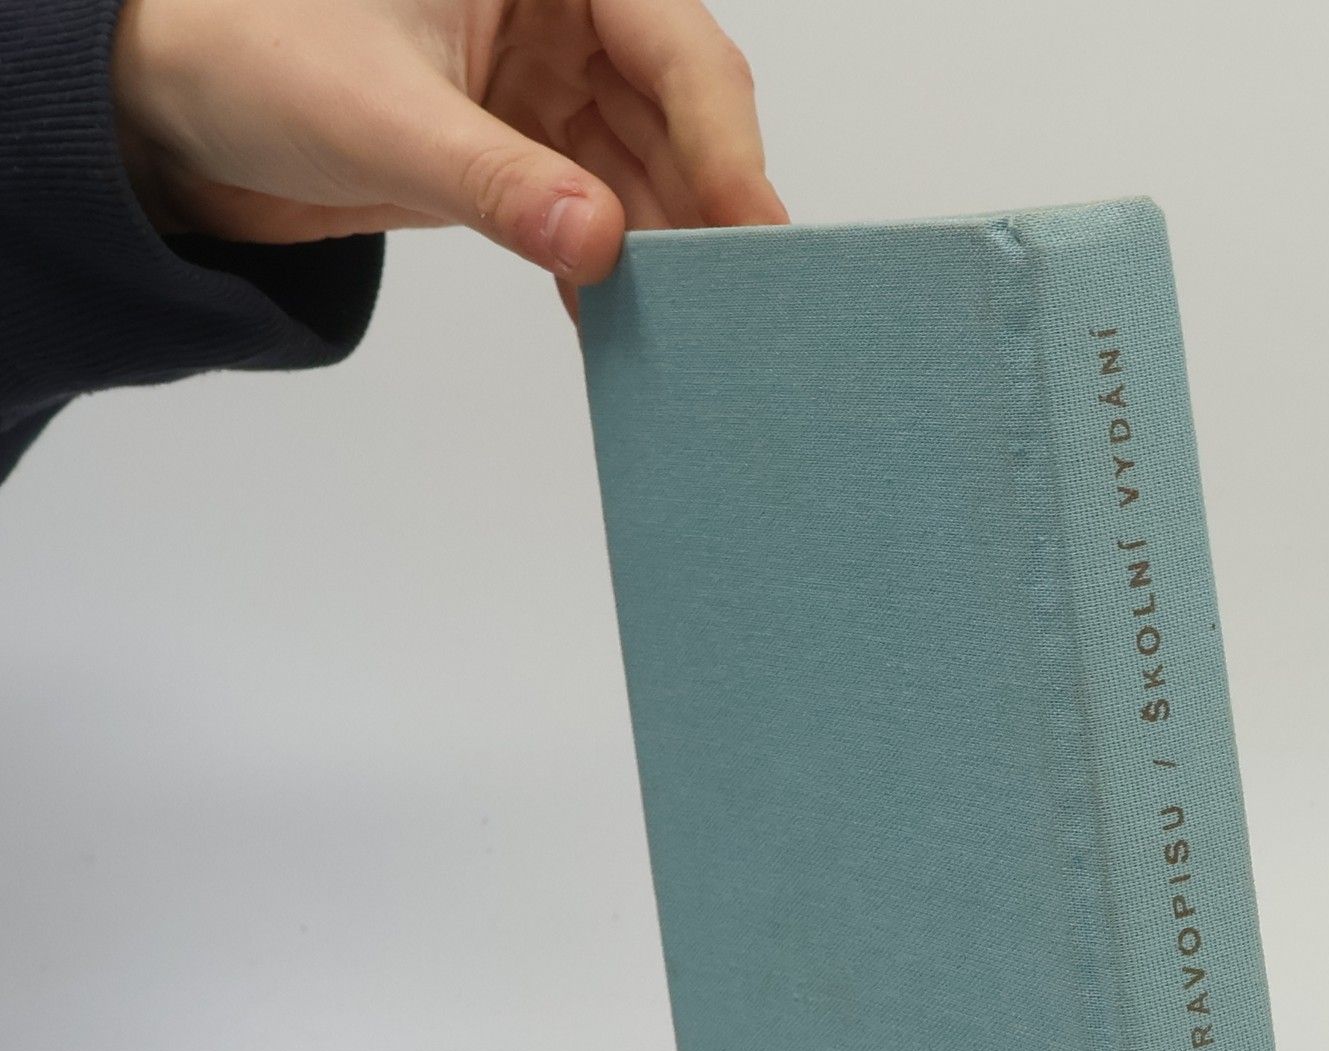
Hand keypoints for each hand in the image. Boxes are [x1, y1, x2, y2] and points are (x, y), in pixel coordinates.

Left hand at [111, 0, 787, 288]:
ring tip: (683, 333)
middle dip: (703, 211)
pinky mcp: (526, 151)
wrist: (170, 106)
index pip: (673, 48)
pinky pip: (597, 214)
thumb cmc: (247, 53)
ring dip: (662, 255)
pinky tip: (617, 328)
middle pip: (679, 118)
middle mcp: (562, 15)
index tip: (751, 232)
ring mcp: (549, 87)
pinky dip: (609, 272)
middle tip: (733, 304)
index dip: (724, 143)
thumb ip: (492, 182)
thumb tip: (595, 243)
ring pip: (647, 175)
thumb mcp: (377, 116)